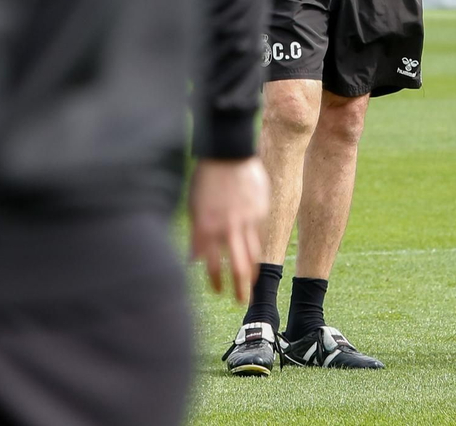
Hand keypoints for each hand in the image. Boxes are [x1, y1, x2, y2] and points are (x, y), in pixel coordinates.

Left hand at [188, 157, 268, 303]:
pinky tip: (257, 257)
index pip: (212, 265)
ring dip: (252, 272)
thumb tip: (194, 259)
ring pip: (253, 254)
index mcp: (207, 227)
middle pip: (236, 266)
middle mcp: (227, 227)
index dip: (215, 282)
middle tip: (240, 302)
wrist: (229, 153)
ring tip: (252, 283)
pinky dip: (258, 248)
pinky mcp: (261, 211)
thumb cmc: (205, 179)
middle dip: (238, 288)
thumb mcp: (194, 207)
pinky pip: (260, 235)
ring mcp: (246, 220)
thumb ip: (196, 235)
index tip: (218, 291)